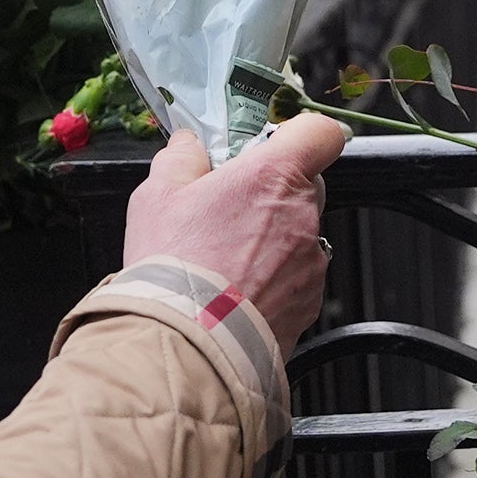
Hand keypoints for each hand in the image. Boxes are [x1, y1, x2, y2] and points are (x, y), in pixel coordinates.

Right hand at [121, 112, 349, 344]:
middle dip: (272, 191)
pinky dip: (274, 279)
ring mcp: (311, 262)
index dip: (301, 134)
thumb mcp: (156, 196)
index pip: (320, 133)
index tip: (276, 143)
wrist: (188, 345)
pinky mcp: (309, 302)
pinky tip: (235, 289)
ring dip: (271, 239)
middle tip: (230, 208)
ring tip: (225, 259)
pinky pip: (297, 277)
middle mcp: (303, 216)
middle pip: (306, 185)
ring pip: (300, 234)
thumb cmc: (174, 269)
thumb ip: (180, 159)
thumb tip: (190, 145)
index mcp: (273, 177)